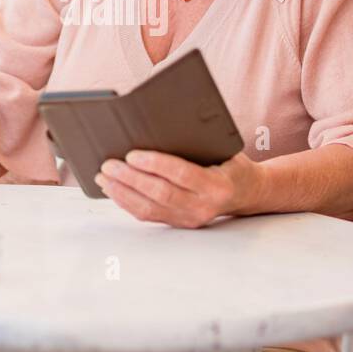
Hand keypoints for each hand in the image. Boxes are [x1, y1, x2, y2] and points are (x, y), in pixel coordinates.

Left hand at [95, 149, 259, 228]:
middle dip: (130, 178)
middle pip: (160, 193)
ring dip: (122, 192)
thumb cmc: (231, 163)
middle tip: (108, 164)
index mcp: (218, 185)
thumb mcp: (223, 147)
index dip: (155, 164)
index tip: (132, 154)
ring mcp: (191, 218)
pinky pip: (147, 215)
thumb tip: (153, 127)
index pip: (182, 174)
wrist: (248, 192)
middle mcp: (204, 206)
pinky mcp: (179, 224)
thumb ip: (196, 142)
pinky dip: (126, 202)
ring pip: (149, 208)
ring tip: (104, 176)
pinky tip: (113, 189)